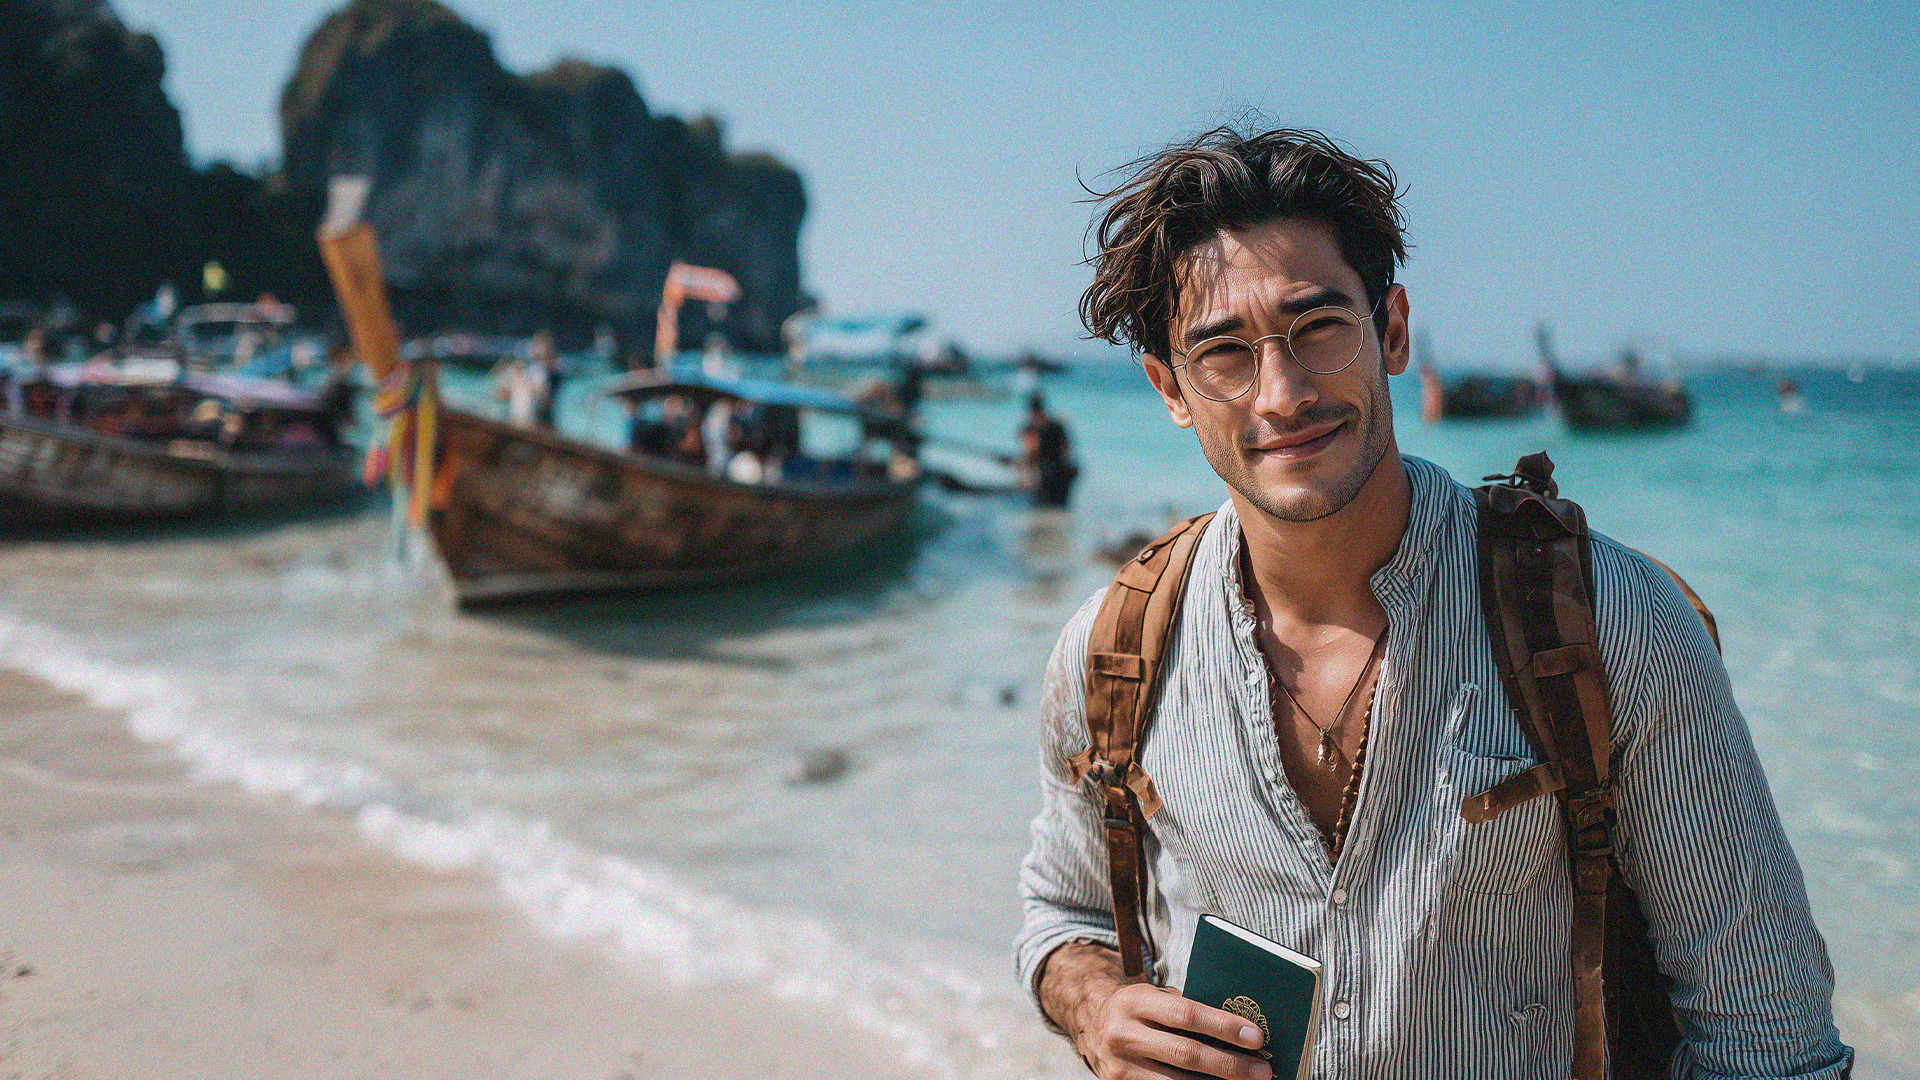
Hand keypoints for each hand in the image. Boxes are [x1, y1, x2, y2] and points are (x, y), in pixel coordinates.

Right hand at [1076, 982, 1273, 1079]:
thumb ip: (1187, 1009)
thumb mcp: (1155, 998)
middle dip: (1229, 1064)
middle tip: (1262, 1070)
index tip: (1256, 1037)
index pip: (1185, 1014)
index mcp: (1135, 1002)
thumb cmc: (1138, 1011)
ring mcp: (1120, 1067)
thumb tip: (1240, 1029)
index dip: (1223, 1026)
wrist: (1092, 1025)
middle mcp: (1123, 1034)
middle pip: (1185, 1053)